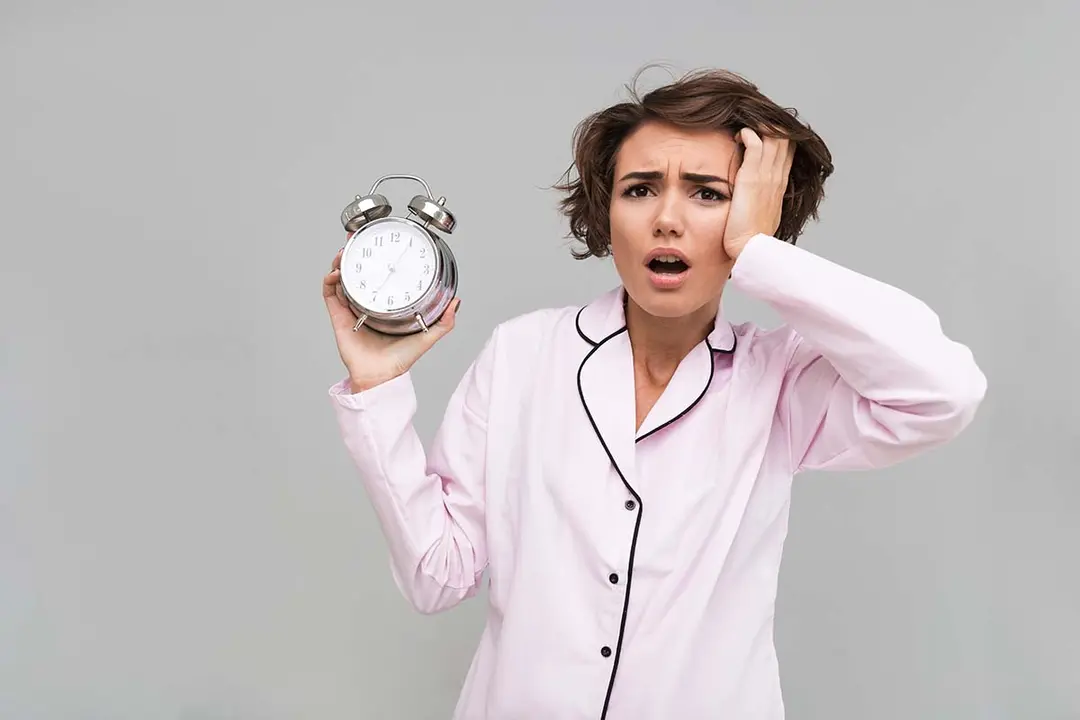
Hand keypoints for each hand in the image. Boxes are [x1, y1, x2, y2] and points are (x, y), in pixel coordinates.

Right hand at [323, 239, 459, 392]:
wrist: (382, 376)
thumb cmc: (401, 360)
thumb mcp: (427, 335)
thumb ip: (444, 321)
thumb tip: (456, 302)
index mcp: (384, 307)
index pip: (378, 278)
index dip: (376, 260)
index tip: (378, 243)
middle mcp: (366, 306)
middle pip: (356, 273)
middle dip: (353, 254)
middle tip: (355, 240)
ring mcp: (350, 311)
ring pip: (340, 280)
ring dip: (340, 263)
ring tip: (344, 254)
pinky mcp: (339, 318)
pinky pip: (330, 295)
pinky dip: (329, 281)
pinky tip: (336, 274)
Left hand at [723, 127, 795, 259]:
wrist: (750, 249)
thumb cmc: (751, 237)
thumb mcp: (760, 214)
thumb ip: (759, 200)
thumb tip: (753, 197)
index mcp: (779, 184)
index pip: (787, 150)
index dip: (777, 135)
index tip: (761, 130)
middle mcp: (777, 177)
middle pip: (784, 138)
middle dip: (769, 125)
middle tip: (751, 122)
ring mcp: (766, 176)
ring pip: (773, 136)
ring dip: (758, 125)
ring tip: (743, 125)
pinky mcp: (752, 178)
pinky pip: (756, 144)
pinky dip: (749, 134)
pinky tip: (739, 136)